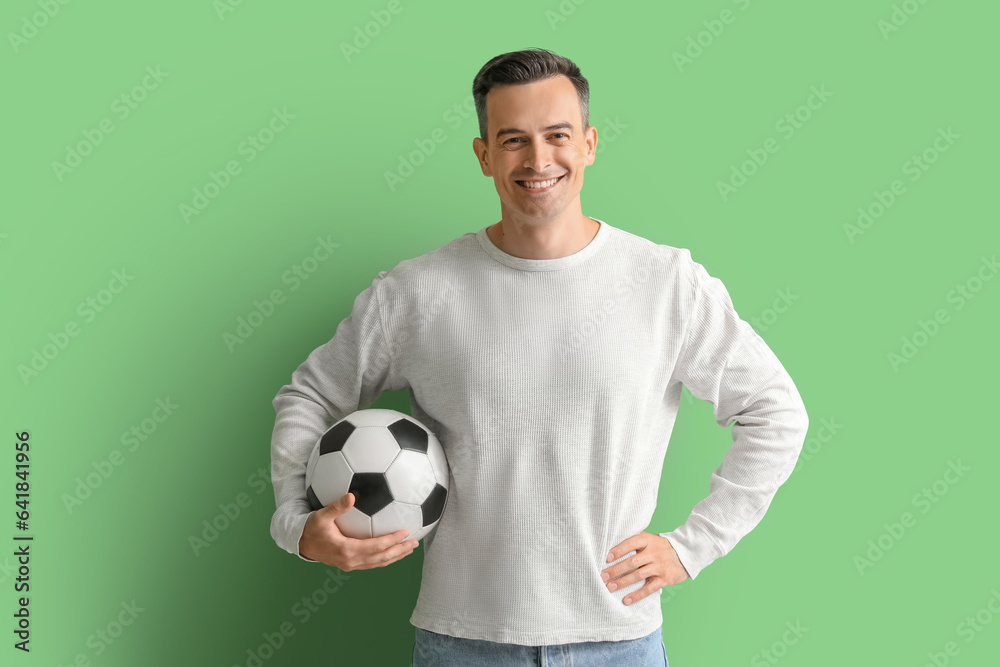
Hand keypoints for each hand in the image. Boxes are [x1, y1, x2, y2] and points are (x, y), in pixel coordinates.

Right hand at [298, 492, 419, 570]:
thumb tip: (352, 496)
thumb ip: (337, 507)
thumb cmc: (311, 528)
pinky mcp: (350, 564)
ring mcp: (351, 565)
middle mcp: (351, 561)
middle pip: (382, 558)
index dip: (393, 540)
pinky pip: (373, 563)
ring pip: (379, 563)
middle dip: (400, 551)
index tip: (406, 531)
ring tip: (409, 549)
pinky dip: (385, 558)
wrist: (301, 544)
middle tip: (415, 543)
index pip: (376, 546)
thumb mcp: (321, 516)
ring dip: (395, 556)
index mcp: (347, 550)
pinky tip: (392, 551)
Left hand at [600, 531, 689, 604]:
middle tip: (603, 576)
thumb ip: (635, 539)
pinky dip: (637, 595)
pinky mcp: (665, 579)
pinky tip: (626, 600)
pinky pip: (649, 589)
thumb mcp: (650, 539)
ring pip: (638, 575)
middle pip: (632, 562)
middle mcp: (654, 553)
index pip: (630, 543)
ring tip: (610, 587)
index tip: (606, 558)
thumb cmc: (661, 547)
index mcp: (648, 540)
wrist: (686, 554)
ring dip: (622, 582)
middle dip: (616, 570)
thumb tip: (613, 539)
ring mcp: (659, 566)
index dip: (618, 550)